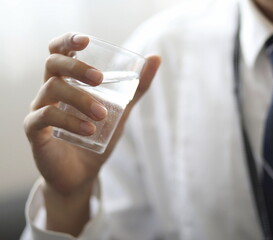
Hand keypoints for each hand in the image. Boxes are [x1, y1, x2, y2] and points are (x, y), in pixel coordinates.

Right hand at [23, 32, 160, 234]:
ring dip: (80, 99)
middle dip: (76, 67)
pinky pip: (44, 117)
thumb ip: (137, 87)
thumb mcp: (121, 110)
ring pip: (51, 90)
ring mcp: (39, 110)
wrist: (82, 174)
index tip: (85, 41)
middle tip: (99, 79)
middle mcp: (49, 91)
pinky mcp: (35, 132)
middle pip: (53, 65)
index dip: (67, 42)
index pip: (59, 52)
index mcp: (67, 82)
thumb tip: (156, 57)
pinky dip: (69, 121)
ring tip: (102, 115)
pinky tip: (89, 130)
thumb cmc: (98, 136)